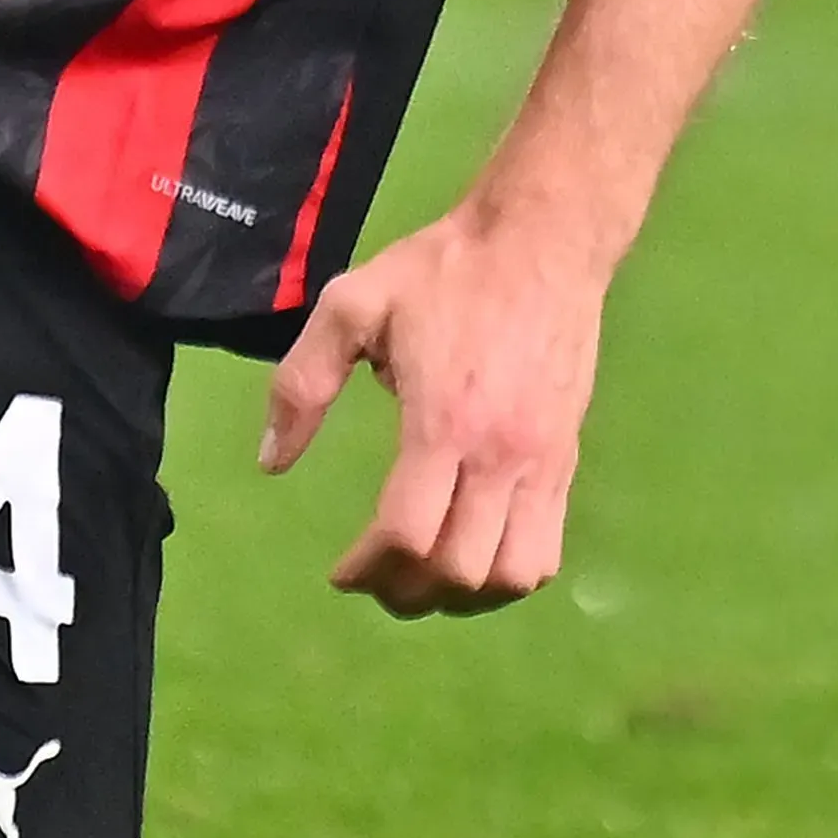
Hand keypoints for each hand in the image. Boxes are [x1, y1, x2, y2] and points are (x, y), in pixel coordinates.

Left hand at [257, 202, 607, 616]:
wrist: (542, 240)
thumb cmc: (444, 269)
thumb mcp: (352, 304)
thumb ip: (303, 381)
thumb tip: (271, 459)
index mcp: (441, 421)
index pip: (406, 532)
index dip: (366, 569)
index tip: (341, 572)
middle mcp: (499, 455)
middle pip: (457, 569)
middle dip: (407, 591)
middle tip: (374, 579)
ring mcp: (542, 463)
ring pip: (510, 575)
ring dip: (463, 596)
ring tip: (423, 578)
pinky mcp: (566, 459)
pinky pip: (546, 550)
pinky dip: (507, 577)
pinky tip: (472, 559)